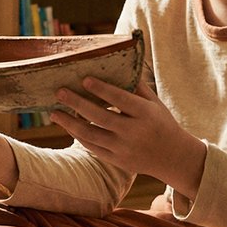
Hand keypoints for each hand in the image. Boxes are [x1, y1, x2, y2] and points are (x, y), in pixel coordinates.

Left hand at [49, 79, 205, 194]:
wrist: (173, 157)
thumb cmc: (161, 122)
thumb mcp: (155, 103)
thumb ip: (136, 87)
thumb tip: (117, 65)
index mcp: (145, 114)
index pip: (121, 100)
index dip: (102, 90)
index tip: (84, 79)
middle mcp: (134, 132)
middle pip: (100, 117)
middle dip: (77, 104)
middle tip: (60, 92)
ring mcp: (124, 149)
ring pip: (91, 135)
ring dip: (69, 123)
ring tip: (54, 112)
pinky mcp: (117, 160)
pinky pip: (93, 148)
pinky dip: (78, 136)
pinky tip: (68, 125)